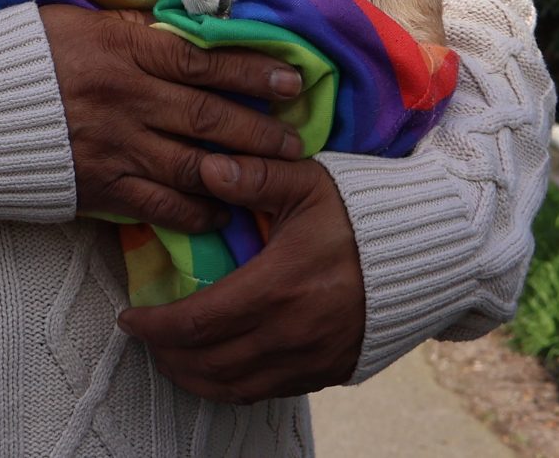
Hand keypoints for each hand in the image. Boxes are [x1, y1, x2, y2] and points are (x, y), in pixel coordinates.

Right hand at [39, 6, 307, 234]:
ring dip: (241, 174)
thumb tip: (178, 19)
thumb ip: (129, 24)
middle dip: (260, 130)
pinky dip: (196, 211)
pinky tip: (221, 212)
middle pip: (209, 117)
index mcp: (119, 48)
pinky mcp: (99, 186)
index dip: (251, 70)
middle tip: (298, 140)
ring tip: (276, 177)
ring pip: (194, 165)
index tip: (291, 79)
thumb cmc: (18, 54)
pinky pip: (161, 205)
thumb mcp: (73, 19)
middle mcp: (125, 98)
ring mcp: (114, 146)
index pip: (201, 60)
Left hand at [118, 152, 365, 401]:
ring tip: (170, 357)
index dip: (155, 326)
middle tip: (144, 337)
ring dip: (194, 377)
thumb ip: (255, 174)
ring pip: (235, 387)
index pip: (198, 322)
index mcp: (279, 287)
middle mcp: (293, 333)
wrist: (429, 256)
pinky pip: (268, 392)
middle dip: (167, 355)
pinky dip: (232, 386)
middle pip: (209, 363)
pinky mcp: (329, 372)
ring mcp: (312, 359)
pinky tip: (217, 368)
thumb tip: (204, 165)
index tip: (129, 317)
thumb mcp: (308, 183)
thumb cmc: (363, 213)